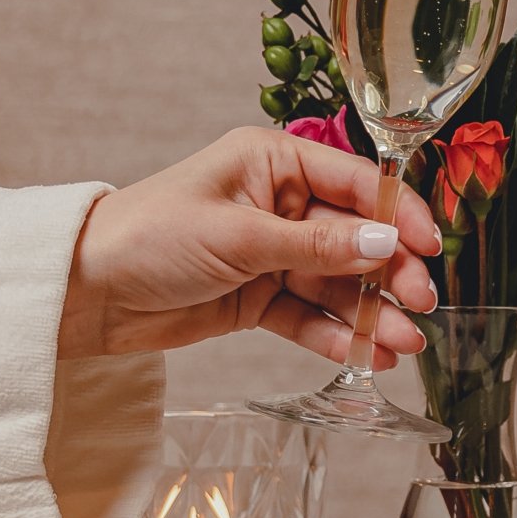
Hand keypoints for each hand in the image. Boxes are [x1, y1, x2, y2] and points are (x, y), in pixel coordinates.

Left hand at [57, 128, 441, 362]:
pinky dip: (337, 336)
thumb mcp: (238, 236)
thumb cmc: (147, 237)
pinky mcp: (259, 298)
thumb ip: (316, 244)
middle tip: (419, 305)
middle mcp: (280, 203)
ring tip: (401, 344)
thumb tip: (384, 244)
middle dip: (390, 273)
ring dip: (370, 313)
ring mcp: (271, 253)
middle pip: (355, 238)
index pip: (356, 183)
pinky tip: (368, 355)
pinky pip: (310, 315)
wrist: (86, 292)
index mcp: (274, 162)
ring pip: (338, 283)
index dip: (397, 215)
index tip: (430, 246)